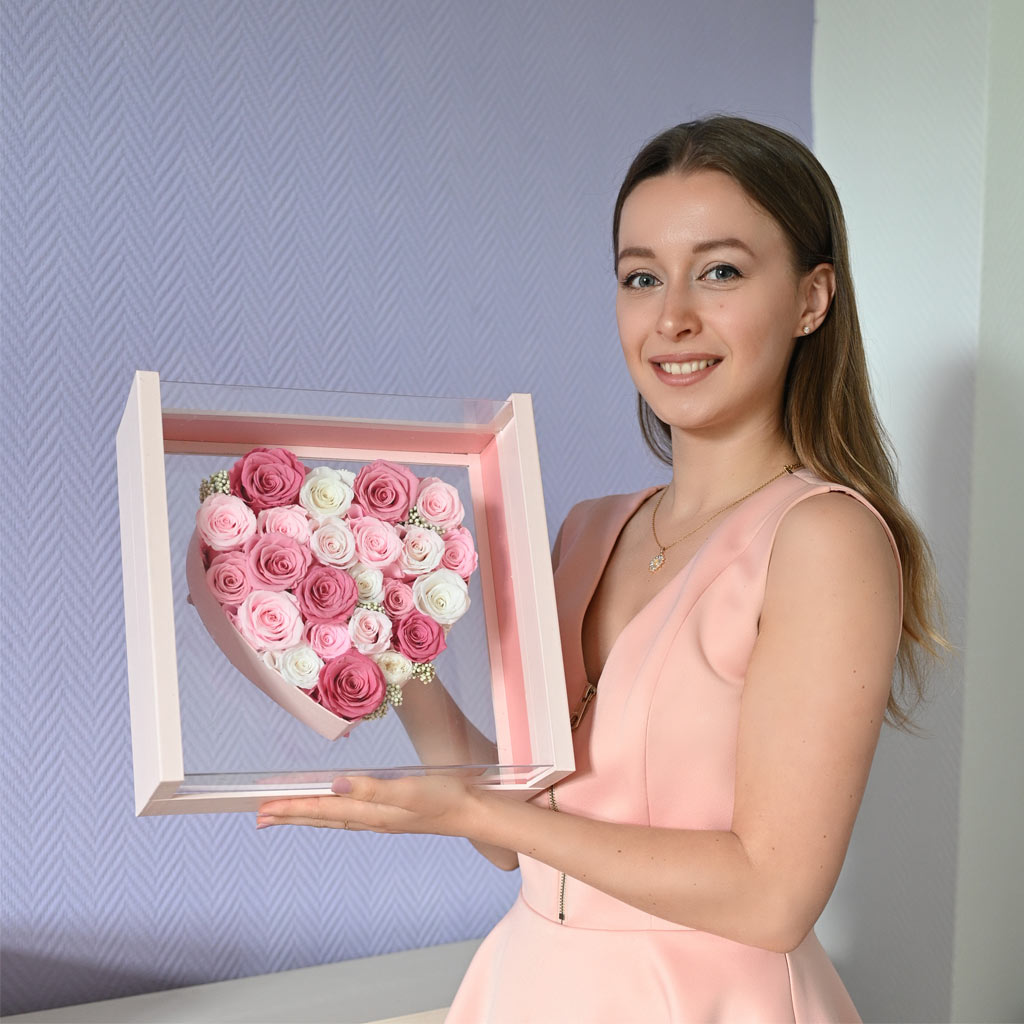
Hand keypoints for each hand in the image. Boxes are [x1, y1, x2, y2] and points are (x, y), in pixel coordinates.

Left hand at [256, 774, 480, 836]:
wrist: (472, 811)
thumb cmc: (444, 798)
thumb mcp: (408, 790)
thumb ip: (372, 788)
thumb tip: (334, 785)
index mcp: (371, 813)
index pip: (322, 810)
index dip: (292, 808)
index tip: (263, 809)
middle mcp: (371, 818)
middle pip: (322, 817)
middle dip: (290, 815)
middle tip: (259, 817)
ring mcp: (380, 817)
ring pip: (333, 818)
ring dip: (307, 815)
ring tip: (284, 814)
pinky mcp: (390, 813)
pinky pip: (348, 815)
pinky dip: (330, 813)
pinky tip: (330, 809)